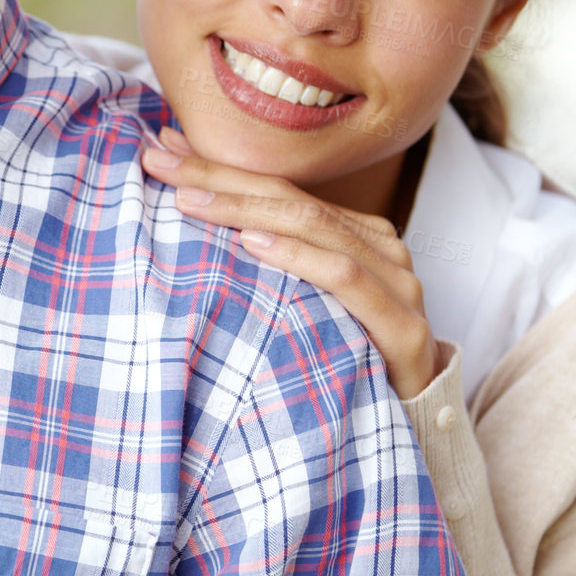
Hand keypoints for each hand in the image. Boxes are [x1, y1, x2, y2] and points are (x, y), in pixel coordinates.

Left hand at [142, 130, 442, 399]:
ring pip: (315, 227)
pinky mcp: (404, 326)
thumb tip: (189, 222)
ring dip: (245, 210)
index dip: (221, 168)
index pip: (281, 190)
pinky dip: (297, 257)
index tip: (164, 149)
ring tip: (190, 199)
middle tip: (162, 161)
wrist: (414, 427)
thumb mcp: (300, 306)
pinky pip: (346, 277)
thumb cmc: (346, 362)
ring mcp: (398, 283)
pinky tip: (252, 245)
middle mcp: (382, 248)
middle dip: (221, 178)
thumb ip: (265, 264)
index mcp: (356, 235)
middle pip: (291, 200)